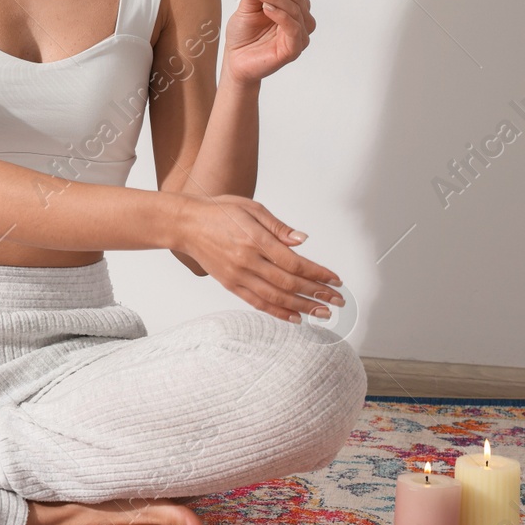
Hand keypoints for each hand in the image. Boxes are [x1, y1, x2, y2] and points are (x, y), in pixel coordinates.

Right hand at [176, 194, 345, 322]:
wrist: (187, 225)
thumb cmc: (220, 212)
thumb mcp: (252, 208)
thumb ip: (278, 227)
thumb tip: (303, 240)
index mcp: (255, 239)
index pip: (294, 263)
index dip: (318, 274)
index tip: (335, 279)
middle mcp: (247, 261)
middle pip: (289, 284)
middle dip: (317, 293)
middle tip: (337, 301)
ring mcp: (238, 276)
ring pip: (276, 297)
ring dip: (302, 307)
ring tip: (323, 313)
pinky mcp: (231, 285)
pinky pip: (258, 303)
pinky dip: (278, 312)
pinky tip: (295, 317)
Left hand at [224, 0, 314, 85]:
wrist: (235, 60)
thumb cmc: (243, 35)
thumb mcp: (247, 7)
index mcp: (292, 6)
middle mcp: (300, 19)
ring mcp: (300, 34)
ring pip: (296, 8)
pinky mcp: (295, 48)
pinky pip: (293, 27)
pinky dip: (281, 14)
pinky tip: (267, 8)